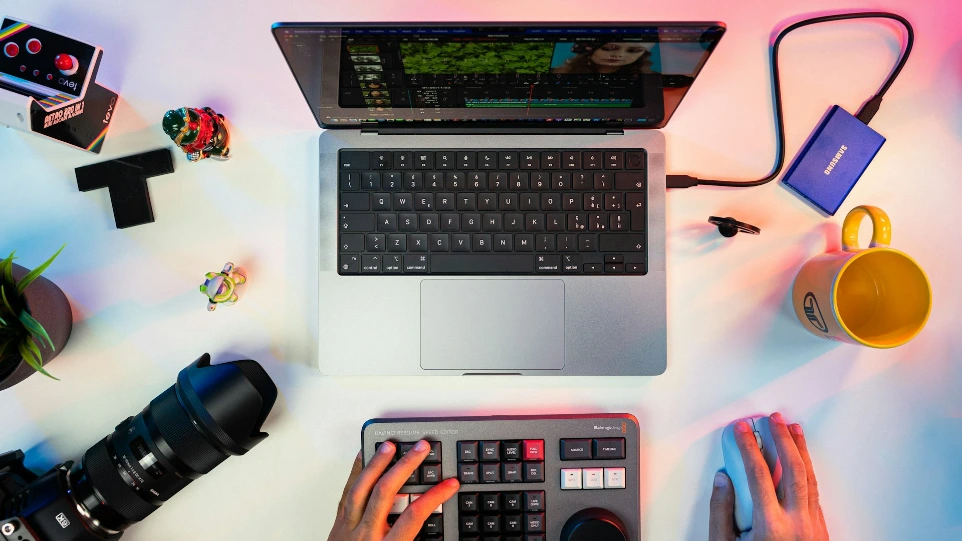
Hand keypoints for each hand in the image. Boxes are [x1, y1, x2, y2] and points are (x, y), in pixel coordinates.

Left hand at [328, 440, 459, 540]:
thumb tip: (432, 523)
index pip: (413, 517)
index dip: (434, 497)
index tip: (449, 484)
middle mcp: (364, 535)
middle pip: (385, 492)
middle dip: (405, 466)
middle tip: (422, 449)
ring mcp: (347, 528)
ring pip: (361, 488)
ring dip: (377, 463)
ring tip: (391, 445)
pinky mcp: (337, 525)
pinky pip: (346, 493)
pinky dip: (356, 473)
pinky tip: (363, 458)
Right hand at [709, 413, 828, 540]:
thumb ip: (721, 512)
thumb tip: (723, 480)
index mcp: (771, 527)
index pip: (759, 473)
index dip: (748, 446)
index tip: (741, 429)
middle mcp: (798, 524)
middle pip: (791, 469)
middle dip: (781, 439)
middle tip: (771, 419)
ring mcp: (813, 527)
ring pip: (809, 478)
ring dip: (800, 450)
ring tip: (793, 429)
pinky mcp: (821, 531)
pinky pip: (815, 491)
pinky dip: (808, 470)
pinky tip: (803, 461)